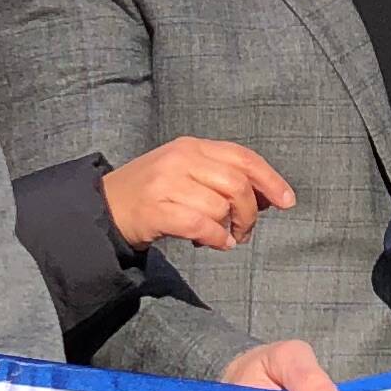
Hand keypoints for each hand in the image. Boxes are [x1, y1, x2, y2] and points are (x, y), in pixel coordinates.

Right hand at [103, 137, 295, 252]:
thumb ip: (222, 178)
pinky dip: (215, 238)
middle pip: (237, 184)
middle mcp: (180, 159)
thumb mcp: (186, 173)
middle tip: (245, 231)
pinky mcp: (155, 209)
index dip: (270, 180)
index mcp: (192, 146)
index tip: (288, 201)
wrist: (103, 207)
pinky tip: (215, 244)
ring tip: (223, 238)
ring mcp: (166, 183)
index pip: (243, 157)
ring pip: (220, 207)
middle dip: (250, 213)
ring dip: (229, 229)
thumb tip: (269, 196)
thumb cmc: (153, 193)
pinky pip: (200, 225)